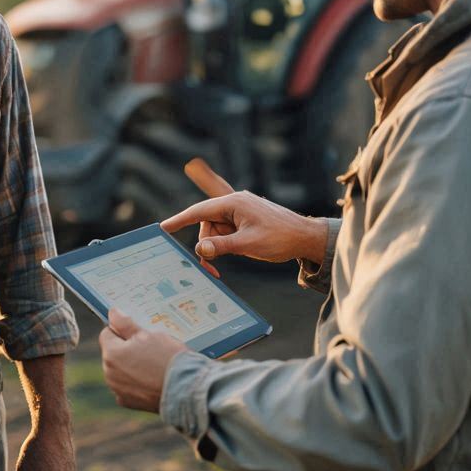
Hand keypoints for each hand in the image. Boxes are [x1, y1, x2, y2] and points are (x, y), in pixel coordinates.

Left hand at [99, 308, 186, 411]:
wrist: (186, 390)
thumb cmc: (168, 358)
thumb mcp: (149, 335)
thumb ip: (126, 324)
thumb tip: (112, 313)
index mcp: (112, 354)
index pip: (107, 333)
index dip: (122, 330)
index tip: (138, 333)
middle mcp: (109, 373)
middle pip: (113, 353)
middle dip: (126, 349)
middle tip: (149, 348)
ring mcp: (118, 390)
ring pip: (119, 370)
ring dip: (130, 366)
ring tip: (153, 365)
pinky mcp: (128, 402)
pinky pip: (127, 386)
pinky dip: (135, 382)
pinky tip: (151, 380)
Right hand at [161, 191, 326, 264]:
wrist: (307, 238)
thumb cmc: (281, 238)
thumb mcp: (248, 244)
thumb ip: (221, 246)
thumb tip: (200, 248)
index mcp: (233, 203)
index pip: (199, 211)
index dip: (180, 220)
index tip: (163, 228)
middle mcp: (235, 203)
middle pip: (207, 224)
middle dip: (207, 244)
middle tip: (209, 267)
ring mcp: (241, 211)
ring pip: (216, 230)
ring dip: (218, 246)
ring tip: (226, 263)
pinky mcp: (247, 219)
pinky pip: (228, 231)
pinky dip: (227, 244)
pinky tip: (236, 251)